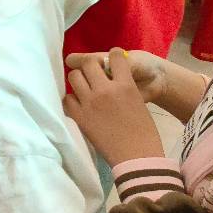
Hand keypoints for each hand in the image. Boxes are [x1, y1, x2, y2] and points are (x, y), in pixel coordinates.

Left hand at [63, 48, 166, 165]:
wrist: (137, 157)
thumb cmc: (145, 132)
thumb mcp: (138, 102)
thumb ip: (123, 88)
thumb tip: (111, 81)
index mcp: (125, 85)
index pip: (115, 56)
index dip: (113, 54)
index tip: (110, 58)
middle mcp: (105, 89)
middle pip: (89, 63)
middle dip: (91, 65)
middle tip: (93, 73)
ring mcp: (90, 102)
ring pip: (74, 77)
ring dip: (79, 79)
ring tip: (84, 87)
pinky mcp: (79, 116)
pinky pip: (67, 99)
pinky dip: (72, 99)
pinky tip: (78, 104)